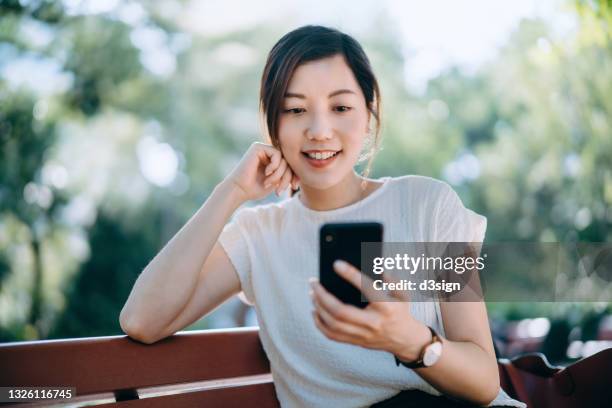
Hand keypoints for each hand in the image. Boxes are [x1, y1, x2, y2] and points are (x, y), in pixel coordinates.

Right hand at [223, 142, 299, 201]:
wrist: (239, 190)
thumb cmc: (255, 189)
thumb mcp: (277, 182)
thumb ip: (287, 174)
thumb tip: (300, 172)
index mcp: (272, 161)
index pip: (290, 165)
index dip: (295, 175)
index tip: (294, 187)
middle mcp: (268, 154)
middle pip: (288, 162)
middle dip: (287, 177)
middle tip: (279, 189)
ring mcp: (263, 149)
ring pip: (284, 159)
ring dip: (279, 174)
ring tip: (270, 182)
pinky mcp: (258, 147)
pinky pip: (277, 154)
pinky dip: (275, 166)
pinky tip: (267, 173)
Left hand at [309, 260, 431, 361]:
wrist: (405, 340)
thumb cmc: (400, 311)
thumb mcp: (403, 293)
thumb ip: (392, 280)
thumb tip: (377, 267)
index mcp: (386, 307)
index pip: (366, 288)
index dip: (351, 275)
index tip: (336, 264)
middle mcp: (373, 322)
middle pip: (341, 311)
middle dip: (323, 296)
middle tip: (314, 282)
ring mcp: (363, 335)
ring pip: (333, 324)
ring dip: (318, 308)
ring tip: (312, 294)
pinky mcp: (356, 342)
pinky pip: (332, 335)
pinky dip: (319, 323)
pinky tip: (315, 311)